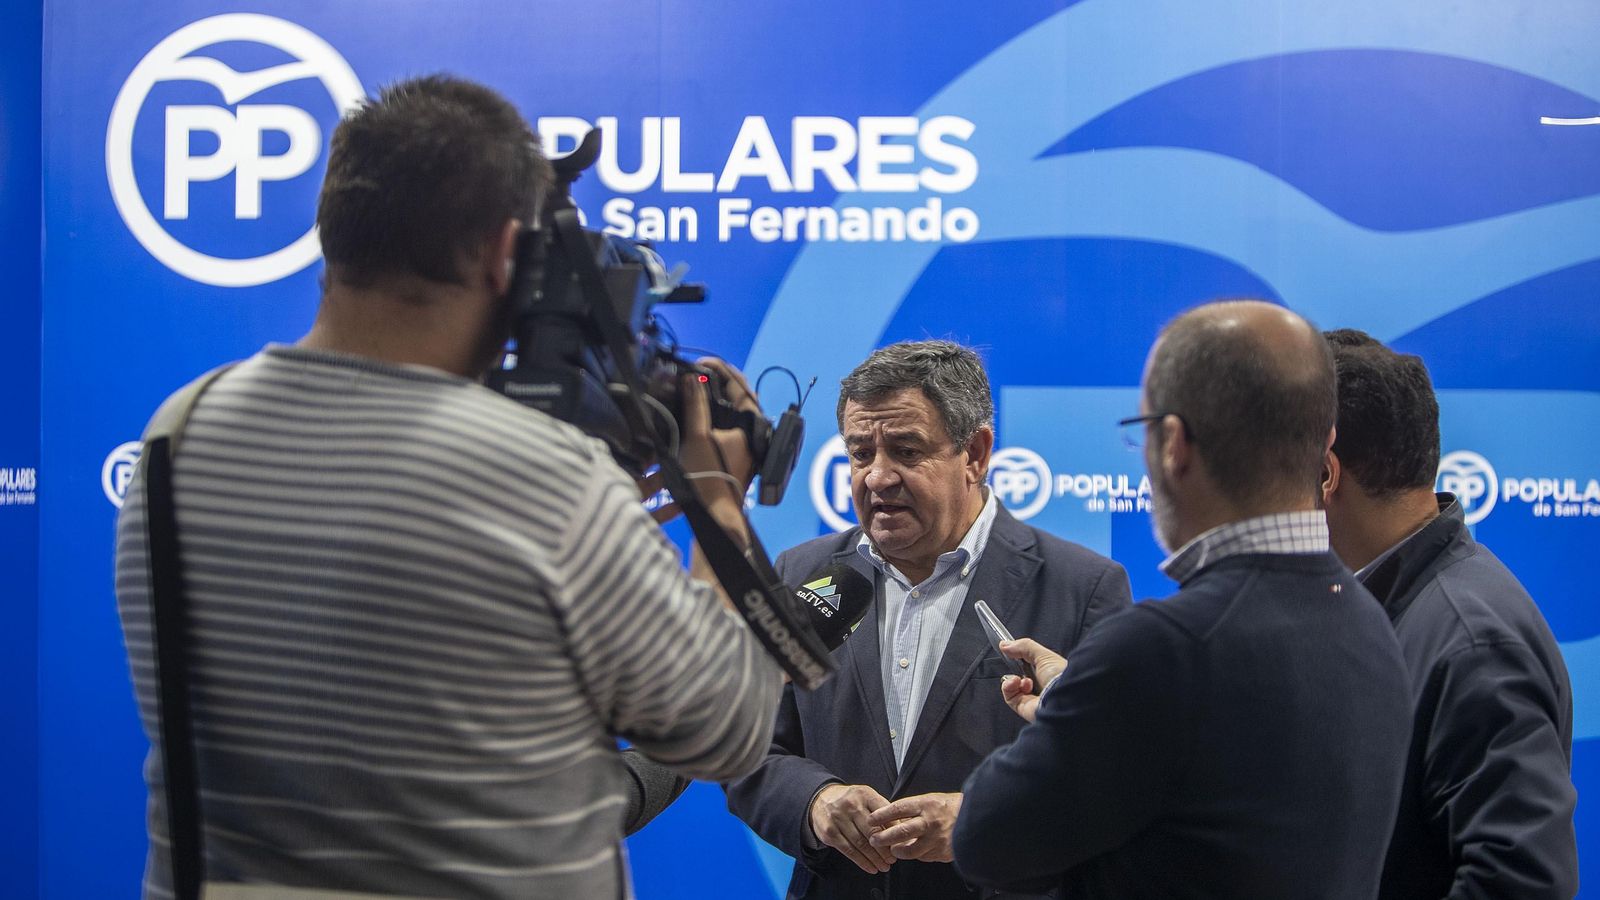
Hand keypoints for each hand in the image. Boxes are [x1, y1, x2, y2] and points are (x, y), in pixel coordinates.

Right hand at [677, 358, 757, 524]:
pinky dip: (713, 414)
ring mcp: (746, 443)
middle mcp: (753, 431)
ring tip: (693, 387)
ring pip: (732, 410)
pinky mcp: (737, 453)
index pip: (739, 384)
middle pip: (737, 396)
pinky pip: (727, 425)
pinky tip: (696, 414)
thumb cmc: (708, 478)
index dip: (720, 369)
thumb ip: (695, 404)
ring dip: (713, 397)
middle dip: (717, 380)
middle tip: (696, 372)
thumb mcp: (697, 436)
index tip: (700, 363)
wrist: (715, 515)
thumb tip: (692, 378)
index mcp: (750, 423)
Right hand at [808, 783, 896, 873]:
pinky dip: (862, 862)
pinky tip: (870, 867)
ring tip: (884, 866)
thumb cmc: (850, 801)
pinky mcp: (830, 833)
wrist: (821, 799)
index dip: (894, 831)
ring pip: (861, 843)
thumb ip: (882, 811)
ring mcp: (838, 819)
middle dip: (885, 849)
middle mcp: (851, 805)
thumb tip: (901, 830)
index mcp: (865, 794)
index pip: (884, 814)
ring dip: (875, 858)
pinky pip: (848, 850)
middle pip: (872, 831)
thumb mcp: (866, 797)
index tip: (901, 844)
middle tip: (893, 859)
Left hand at [866, 792, 962, 862]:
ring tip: (892, 850)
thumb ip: (914, 809)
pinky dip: (917, 855)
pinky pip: (924, 857)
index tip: (871, 820)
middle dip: (884, 837)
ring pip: (910, 850)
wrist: (979, 818)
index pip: (898, 809)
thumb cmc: (953, 807)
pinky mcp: (943, 852)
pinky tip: (915, 851)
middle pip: (901, 832)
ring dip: (898, 851)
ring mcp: (937, 839)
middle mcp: (930, 822)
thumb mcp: (932, 799)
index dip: (882, 815)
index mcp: (926, 804)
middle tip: (874, 840)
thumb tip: (893, 816)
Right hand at [999, 638, 1066, 722]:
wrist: (1064, 698)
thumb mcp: (1043, 655)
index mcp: (1050, 675)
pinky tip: (1017, 683)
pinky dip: (1009, 687)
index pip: (1031, 667)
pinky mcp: (1024, 709)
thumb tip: (1005, 645)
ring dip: (1013, 679)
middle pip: (1020, 676)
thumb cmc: (1060, 677)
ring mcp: (1033, 699)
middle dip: (1015, 669)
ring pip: (1012, 687)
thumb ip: (1024, 647)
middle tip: (1016, 664)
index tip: (1012, 652)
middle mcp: (1042, 688)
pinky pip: (1009, 697)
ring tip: (1020, 678)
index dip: (1020, 659)